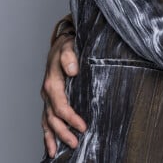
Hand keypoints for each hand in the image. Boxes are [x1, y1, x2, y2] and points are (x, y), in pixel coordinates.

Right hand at [41, 35, 84, 156]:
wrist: (60, 43)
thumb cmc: (66, 46)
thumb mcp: (68, 47)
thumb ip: (70, 57)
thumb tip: (73, 70)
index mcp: (52, 83)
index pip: (61, 106)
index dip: (71, 118)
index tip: (82, 127)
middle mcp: (47, 93)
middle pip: (53, 118)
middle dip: (63, 133)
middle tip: (75, 143)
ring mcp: (47, 97)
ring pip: (47, 121)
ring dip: (53, 137)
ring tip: (57, 152)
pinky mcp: (50, 99)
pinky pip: (47, 118)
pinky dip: (48, 132)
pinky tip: (52, 142)